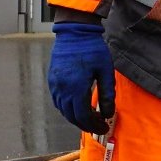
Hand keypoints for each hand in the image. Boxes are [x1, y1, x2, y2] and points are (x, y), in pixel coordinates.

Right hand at [49, 18, 116, 134]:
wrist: (74, 32)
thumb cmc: (92, 49)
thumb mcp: (105, 71)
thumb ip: (107, 93)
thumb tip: (108, 113)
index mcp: (76, 88)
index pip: (83, 116)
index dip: (93, 125)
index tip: (104, 127)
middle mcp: (62, 89)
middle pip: (72, 116)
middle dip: (86, 124)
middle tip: (99, 125)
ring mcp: (55, 85)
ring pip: (63, 110)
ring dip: (76, 117)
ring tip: (90, 117)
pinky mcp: (52, 80)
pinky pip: (58, 101)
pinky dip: (67, 108)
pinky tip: (78, 106)